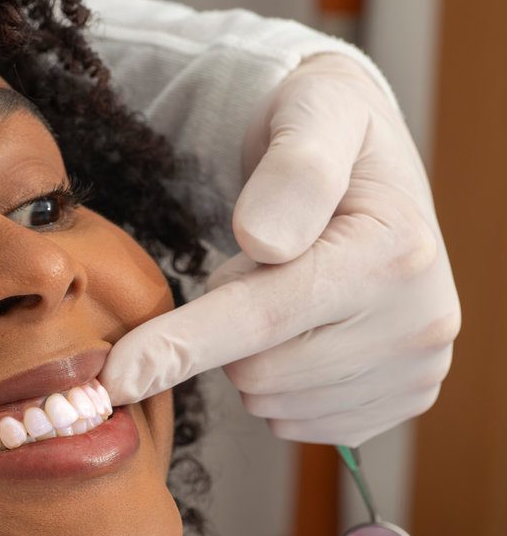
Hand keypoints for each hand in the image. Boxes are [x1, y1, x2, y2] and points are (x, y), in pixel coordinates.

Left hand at [102, 53, 459, 445]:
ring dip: (253, 357)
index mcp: (395, 254)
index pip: (263, 316)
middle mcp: (419, 324)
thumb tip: (263, 242)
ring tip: (288, 296)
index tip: (116, 378)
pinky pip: (298, 424)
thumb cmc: (327, 131)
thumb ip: (292, 171)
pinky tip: (304, 336)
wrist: (370, 165)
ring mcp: (415, 372)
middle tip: (258, 270)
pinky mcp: (401, 401)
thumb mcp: (312, 111)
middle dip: (228, 331)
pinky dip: (279, 388)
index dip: (180, 345)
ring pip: (272, 403)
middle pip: (258, 374)